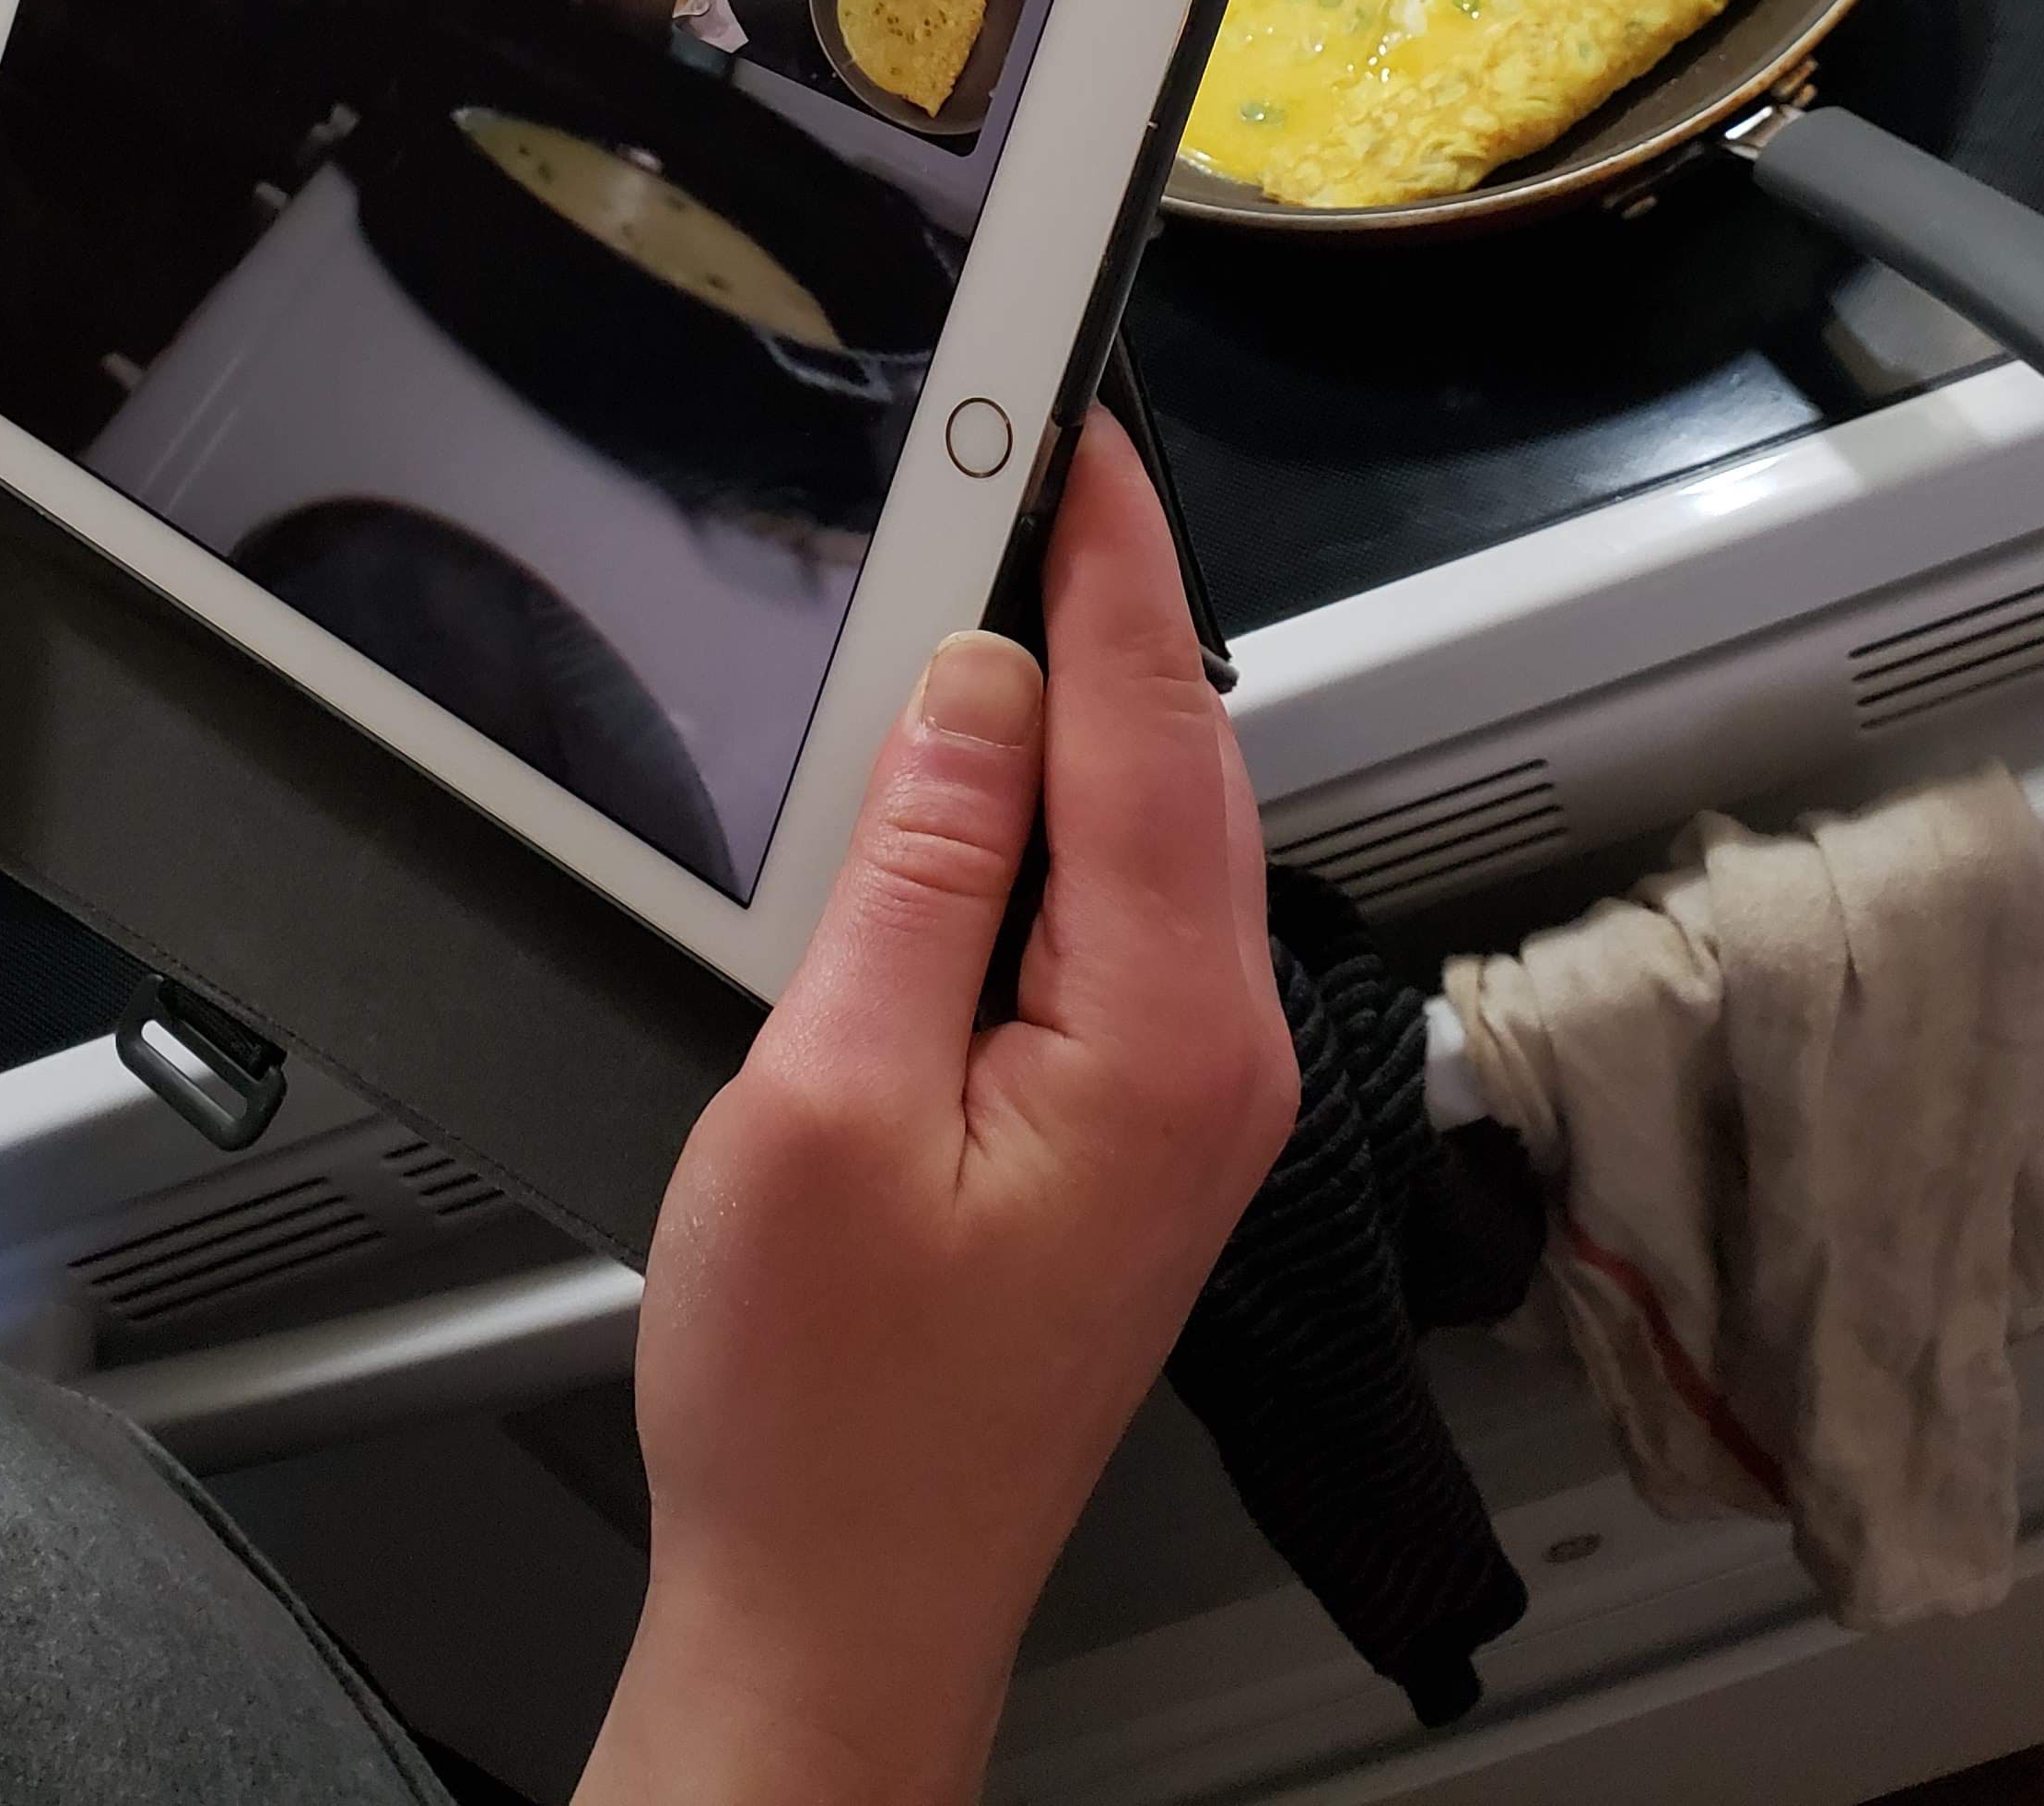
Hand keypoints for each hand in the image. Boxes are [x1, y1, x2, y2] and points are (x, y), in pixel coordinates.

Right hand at [578, 413, 1295, 1805]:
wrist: (841, 1607)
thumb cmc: (827, 1413)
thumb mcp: (829, 1098)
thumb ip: (920, 870)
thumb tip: (976, 680)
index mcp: (1165, 1038)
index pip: (1156, 724)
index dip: (1114, 559)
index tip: (1081, 435)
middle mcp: (1216, 1056)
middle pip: (1176, 762)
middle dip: (1103, 606)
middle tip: (1020, 468)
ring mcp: (1190, 1093)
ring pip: (1152, 830)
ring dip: (1078, 704)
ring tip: (995, 579)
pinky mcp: (1138, 1120)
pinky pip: (1121, 908)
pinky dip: (1062, 809)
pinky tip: (990, 771)